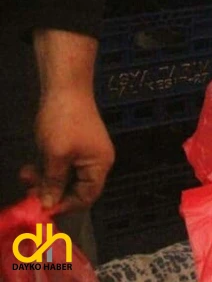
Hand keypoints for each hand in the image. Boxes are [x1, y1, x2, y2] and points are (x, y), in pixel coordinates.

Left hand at [23, 87, 112, 212]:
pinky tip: (31, 165)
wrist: (65, 88)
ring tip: (26, 174)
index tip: (40, 207)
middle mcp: (97, 161)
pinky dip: (47, 168)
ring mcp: (86, 152)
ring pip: (65, 177)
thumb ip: (53, 183)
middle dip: (50, 191)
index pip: (86, 197)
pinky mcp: (76, 145)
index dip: (64, 205)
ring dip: (45, 179)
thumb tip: (48, 205)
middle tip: (28, 190)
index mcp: (99, 165)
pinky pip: (62, 165)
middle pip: (75, 188)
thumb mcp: (55, 155)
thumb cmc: (63, 122)